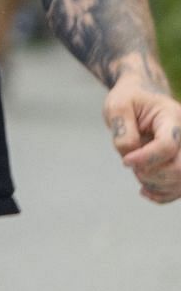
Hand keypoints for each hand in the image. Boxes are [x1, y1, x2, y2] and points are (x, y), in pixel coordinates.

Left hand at [104, 75, 180, 203]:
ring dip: (156, 185)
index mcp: (172, 117)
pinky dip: (164, 194)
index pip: (167, 145)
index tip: (125, 161)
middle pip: (179, 167)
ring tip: (138, 173)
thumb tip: (130, 154)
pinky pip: (180, 187)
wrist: (141, 97)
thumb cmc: (129, 99)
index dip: (145, 158)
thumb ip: (122, 130)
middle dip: (152, 174)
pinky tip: (145, 190)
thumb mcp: (117, 106)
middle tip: (131, 166)